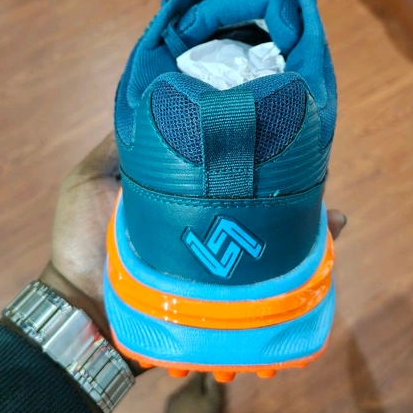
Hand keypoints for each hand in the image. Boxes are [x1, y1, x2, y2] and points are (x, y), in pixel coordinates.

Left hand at [40, 135, 346, 345]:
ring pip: (269, 235)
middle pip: (254, 198)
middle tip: (314, 173)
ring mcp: (217, 255)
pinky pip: (266, 276)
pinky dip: (298, 264)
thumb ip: (118, 147)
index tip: (274, 126)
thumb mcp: (90, 179)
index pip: (224, 164)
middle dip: (287, 187)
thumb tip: (154, 100)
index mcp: (181, 191)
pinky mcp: (223, 288)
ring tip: (330, 215)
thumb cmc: (82, 240)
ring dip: (303, 225)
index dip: (249, 148)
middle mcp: (206, 220)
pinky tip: (323, 246)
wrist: (82, 311)